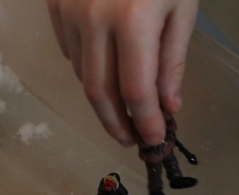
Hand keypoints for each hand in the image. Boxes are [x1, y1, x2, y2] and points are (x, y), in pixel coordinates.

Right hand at [47, 0, 197, 145]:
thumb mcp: (182, 6)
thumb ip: (173, 58)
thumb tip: (166, 106)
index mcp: (133, 19)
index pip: (135, 89)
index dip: (145, 120)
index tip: (153, 138)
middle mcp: (93, 20)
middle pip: (99, 92)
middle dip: (115, 123)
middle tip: (129, 138)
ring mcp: (69, 13)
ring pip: (82, 74)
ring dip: (104, 94)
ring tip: (122, 97)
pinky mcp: (56, 7)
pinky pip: (69, 51)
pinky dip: (87, 66)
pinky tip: (105, 62)